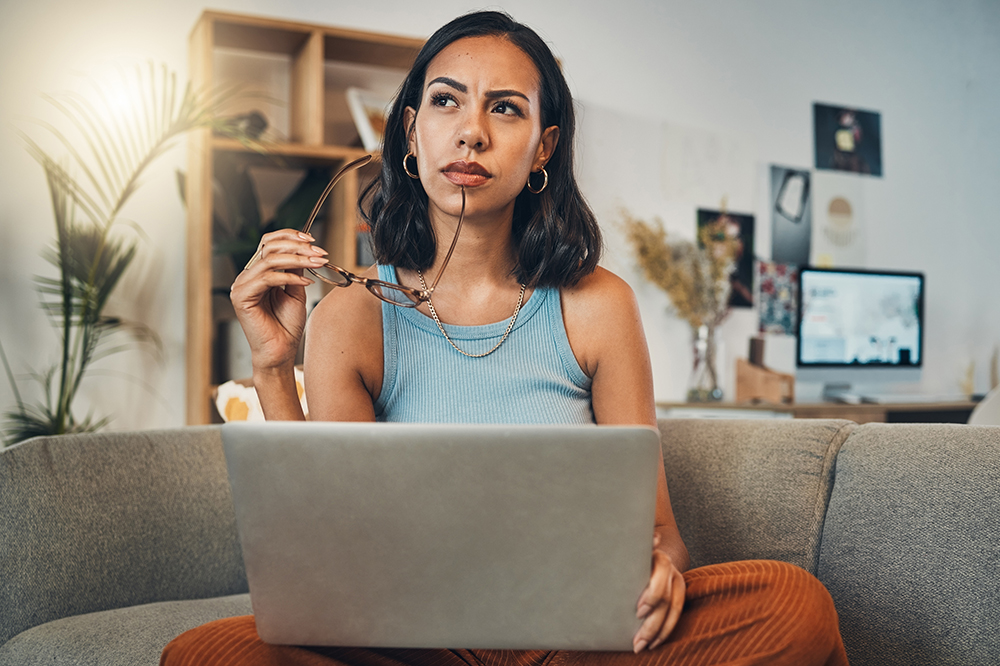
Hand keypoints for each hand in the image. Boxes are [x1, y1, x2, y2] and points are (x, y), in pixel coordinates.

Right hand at [229, 230, 327, 371]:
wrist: (281, 352)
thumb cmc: (286, 326)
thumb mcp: (296, 291)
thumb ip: (296, 269)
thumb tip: (305, 249)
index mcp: (258, 273)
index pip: (268, 243)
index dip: (289, 236)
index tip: (313, 241)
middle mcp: (247, 277)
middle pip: (268, 246)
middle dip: (298, 246)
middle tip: (319, 253)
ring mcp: (242, 286)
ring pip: (269, 260)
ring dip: (298, 259)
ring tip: (317, 264)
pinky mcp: (241, 297)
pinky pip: (267, 278)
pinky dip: (289, 276)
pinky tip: (305, 282)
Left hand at [633, 533, 685, 652]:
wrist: (650, 550)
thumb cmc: (632, 553)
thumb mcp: (631, 549)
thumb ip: (639, 546)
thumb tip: (654, 539)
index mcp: (657, 556)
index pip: (661, 574)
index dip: (653, 594)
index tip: (639, 610)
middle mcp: (670, 569)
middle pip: (666, 598)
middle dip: (652, 621)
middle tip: (637, 638)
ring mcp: (676, 582)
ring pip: (673, 610)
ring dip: (658, 631)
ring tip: (641, 645)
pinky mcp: (678, 594)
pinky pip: (675, 615)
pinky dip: (665, 631)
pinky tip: (653, 643)